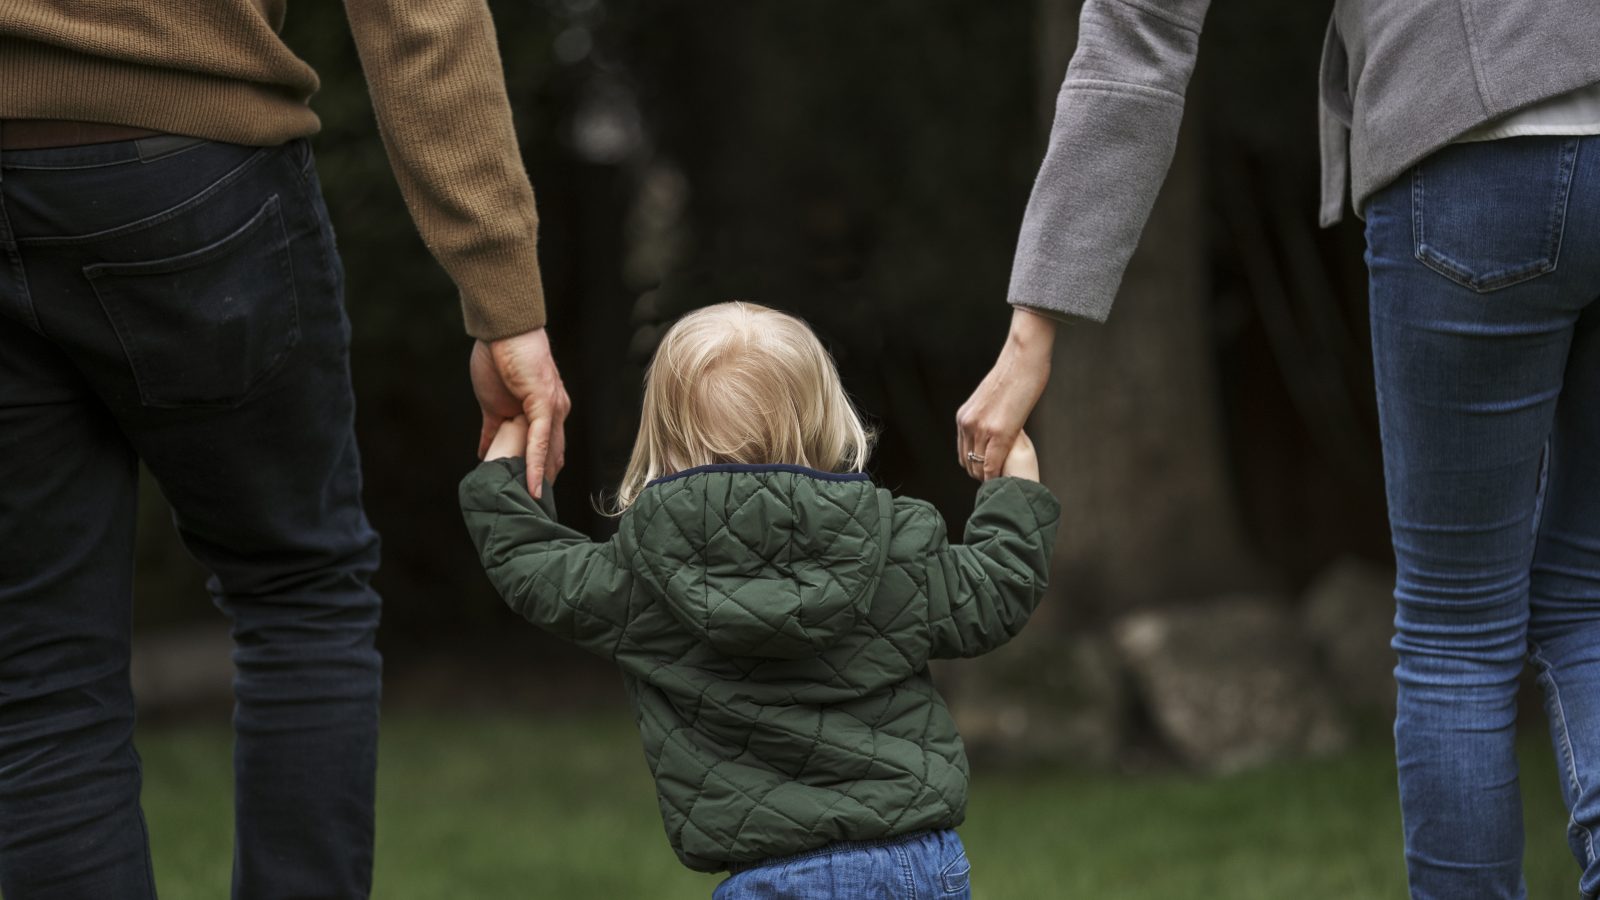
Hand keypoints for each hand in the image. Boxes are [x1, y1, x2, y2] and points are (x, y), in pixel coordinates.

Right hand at [470, 328, 570, 497]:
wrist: (501, 329)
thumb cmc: (497, 358)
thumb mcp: (493, 403)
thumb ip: (494, 427)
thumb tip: (486, 450)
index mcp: (546, 411)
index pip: (547, 451)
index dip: (540, 475)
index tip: (532, 500)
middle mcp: (555, 412)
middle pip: (553, 457)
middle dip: (544, 485)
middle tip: (536, 513)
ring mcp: (552, 408)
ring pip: (548, 453)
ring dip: (540, 481)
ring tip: (533, 508)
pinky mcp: (543, 403)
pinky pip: (540, 440)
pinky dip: (534, 464)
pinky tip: (530, 485)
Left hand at [957, 308, 1055, 479]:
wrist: (1022, 359)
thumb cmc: (1013, 375)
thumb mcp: (990, 399)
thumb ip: (986, 415)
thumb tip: (992, 424)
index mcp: (964, 416)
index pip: (963, 452)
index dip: (975, 466)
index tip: (988, 472)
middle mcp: (967, 424)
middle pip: (968, 462)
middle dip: (981, 474)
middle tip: (998, 480)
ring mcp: (981, 429)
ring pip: (979, 466)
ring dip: (990, 477)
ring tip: (1005, 481)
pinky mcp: (999, 432)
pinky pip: (993, 463)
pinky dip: (998, 475)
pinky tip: (1008, 479)